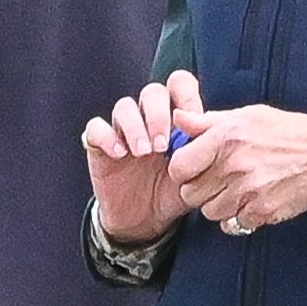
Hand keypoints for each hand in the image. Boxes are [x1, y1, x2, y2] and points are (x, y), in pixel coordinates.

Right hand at [82, 70, 205, 245]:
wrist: (144, 221)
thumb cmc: (172, 192)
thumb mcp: (196, 173)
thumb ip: (204, 149)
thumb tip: (211, 128)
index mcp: (175, 117)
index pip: (179, 85)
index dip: (186, 96)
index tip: (191, 123)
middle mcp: (147, 118)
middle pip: (152, 92)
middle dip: (159, 115)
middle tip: (163, 145)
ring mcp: (122, 130)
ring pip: (124, 106)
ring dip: (135, 127)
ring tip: (144, 152)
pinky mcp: (98, 145)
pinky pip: (95, 128)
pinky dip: (107, 137)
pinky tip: (119, 154)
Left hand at [169, 102, 306, 235]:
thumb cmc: (289, 132)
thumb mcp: (248, 116)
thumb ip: (208, 121)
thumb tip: (177, 117)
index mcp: (225, 137)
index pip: (178, 166)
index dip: (182, 170)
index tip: (193, 168)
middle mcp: (233, 165)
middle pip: (190, 194)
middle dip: (199, 190)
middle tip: (216, 181)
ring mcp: (247, 191)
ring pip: (209, 212)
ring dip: (218, 205)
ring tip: (236, 191)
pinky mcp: (261, 211)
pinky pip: (233, 224)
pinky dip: (239, 218)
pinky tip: (252, 202)